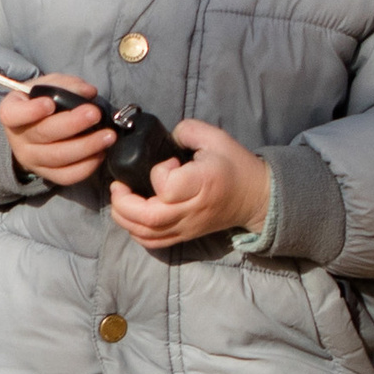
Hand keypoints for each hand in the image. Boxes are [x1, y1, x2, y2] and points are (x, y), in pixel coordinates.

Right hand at [0, 75, 110, 185]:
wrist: (35, 127)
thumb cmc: (43, 101)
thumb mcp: (50, 86)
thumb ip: (67, 85)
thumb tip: (88, 92)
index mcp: (12, 112)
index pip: (12, 115)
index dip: (30, 111)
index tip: (49, 104)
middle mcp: (18, 138)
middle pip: (43, 135)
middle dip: (72, 124)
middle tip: (95, 114)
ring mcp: (31, 159)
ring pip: (57, 158)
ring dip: (86, 147)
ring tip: (108, 136)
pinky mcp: (46, 173)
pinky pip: (66, 176)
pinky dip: (86, 166)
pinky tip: (100, 153)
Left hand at [110, 119, 270, 249]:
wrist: (255, 196)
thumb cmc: (235, 165)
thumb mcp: (216, 137)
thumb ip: (187, 131)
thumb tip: (165, 138)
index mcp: (202, 183)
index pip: (167, 188)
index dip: (158, 173)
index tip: (168, 161)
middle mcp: (192, 209)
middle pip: (148, 218)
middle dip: (123, 202)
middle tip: (118, 185)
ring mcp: (186, 226)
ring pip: (146, 234)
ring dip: (124, 218)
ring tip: (120, 198)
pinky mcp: (184, 235)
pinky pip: (153, 242)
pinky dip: (134, 231)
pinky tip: (131, 215)